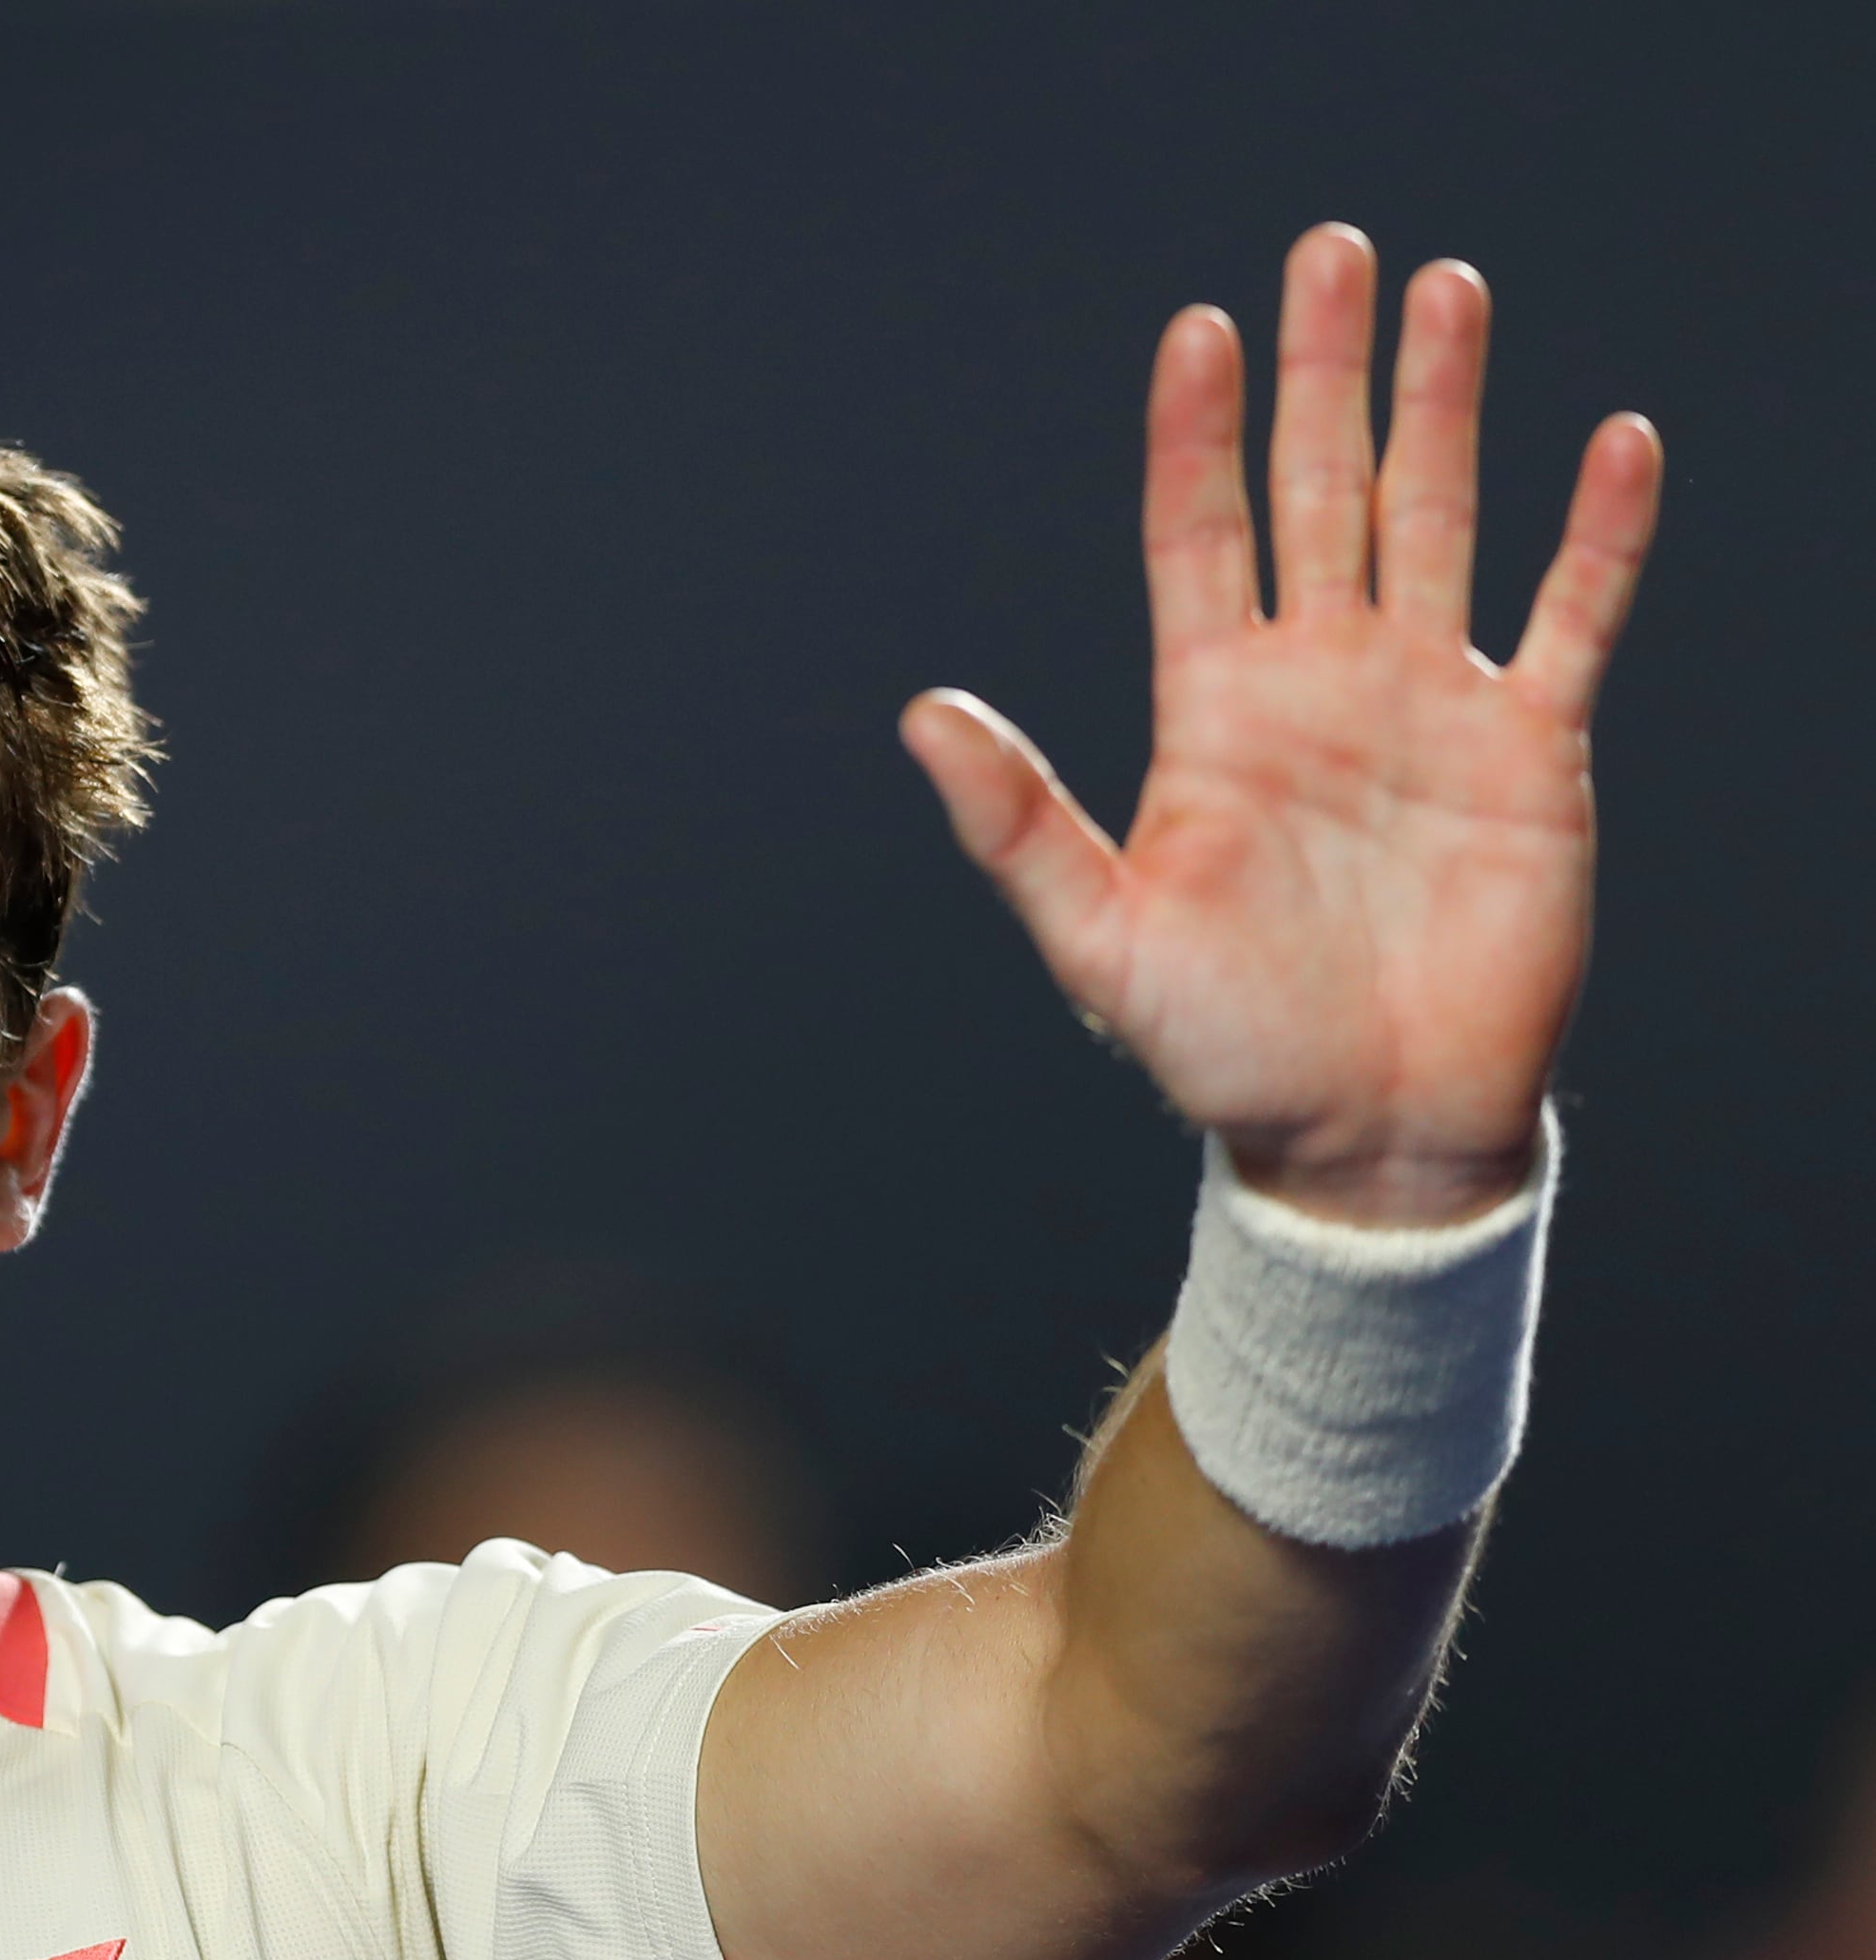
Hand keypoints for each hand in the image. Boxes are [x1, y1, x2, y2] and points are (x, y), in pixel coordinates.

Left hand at [904, 224, 1662, 1223]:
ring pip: (1439, 518)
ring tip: (1448, 290)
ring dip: (1444, 408)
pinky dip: (1598, 534)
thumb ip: (1016, 825)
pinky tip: (1611, 441)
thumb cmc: (1223, 1051)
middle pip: (1321, 491)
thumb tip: (922, 717)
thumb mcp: (1099, 942)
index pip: (1198, 537)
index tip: (1197, 332)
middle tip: (1329, 250)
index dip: (1197, 435)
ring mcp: (1426, 705)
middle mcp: (1319, 684)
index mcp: (1213, 716)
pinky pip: (1573, 616)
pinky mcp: (1527, 750)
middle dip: (1325, 373)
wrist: (1362, 1135)